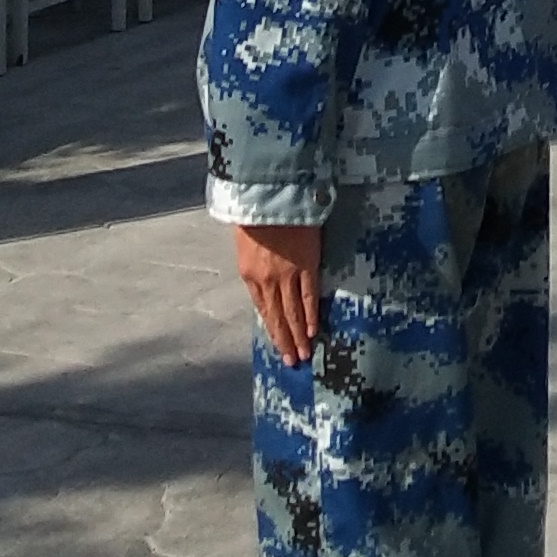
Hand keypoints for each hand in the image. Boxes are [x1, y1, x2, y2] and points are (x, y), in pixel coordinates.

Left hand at [235, 221, 323, 364]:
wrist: (272, 195)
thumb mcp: (244, 240)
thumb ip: (254, 263)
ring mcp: (288, 274)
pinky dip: (310, 314)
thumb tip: (263, 279)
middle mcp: (267, 280)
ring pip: (293, 311)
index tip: (277, 346)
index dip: (271, 329)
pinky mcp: (307, 264)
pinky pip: (310, 294)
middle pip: (277, 316)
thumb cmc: (254, 212)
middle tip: (292, 361)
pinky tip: (312, 329)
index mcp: (250, 274)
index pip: (262, 309)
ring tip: (303, 353)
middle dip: (284, 340)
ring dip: (298, 334)